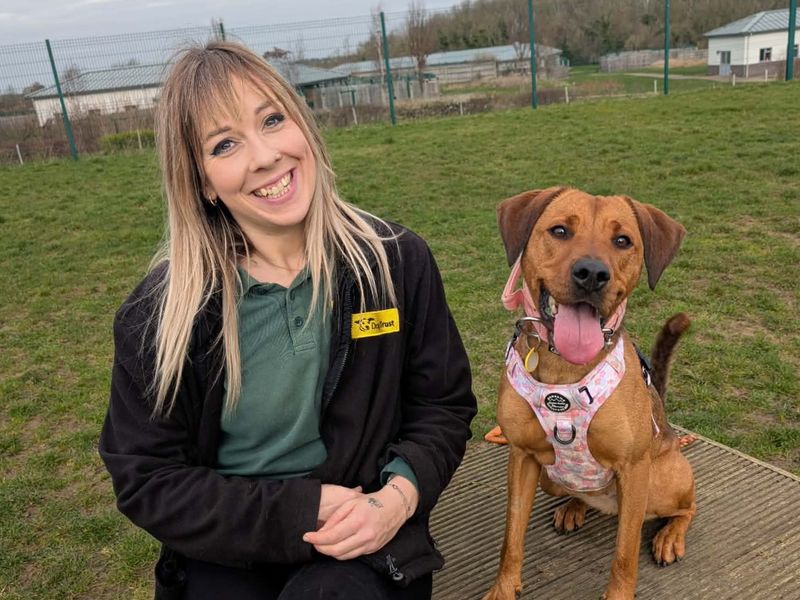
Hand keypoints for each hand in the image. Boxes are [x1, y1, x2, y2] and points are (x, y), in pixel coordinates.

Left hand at [303, 478, 417, 559]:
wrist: (394, 507)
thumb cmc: (370, 502)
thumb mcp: (350, 503)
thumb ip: (335, 518)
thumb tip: (321, 532)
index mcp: (358, 520)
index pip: (332, 536)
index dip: (316, 539)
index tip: (306, 536)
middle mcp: (365, 535)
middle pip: (336, 550)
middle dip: (321, 548)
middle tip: (313, 542)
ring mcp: (370, 544)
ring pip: (343, 556)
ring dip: (330, 552)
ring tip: (323, 544)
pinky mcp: (373, 549)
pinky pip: (352, 555)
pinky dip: (341, 553)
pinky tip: (337, 545)